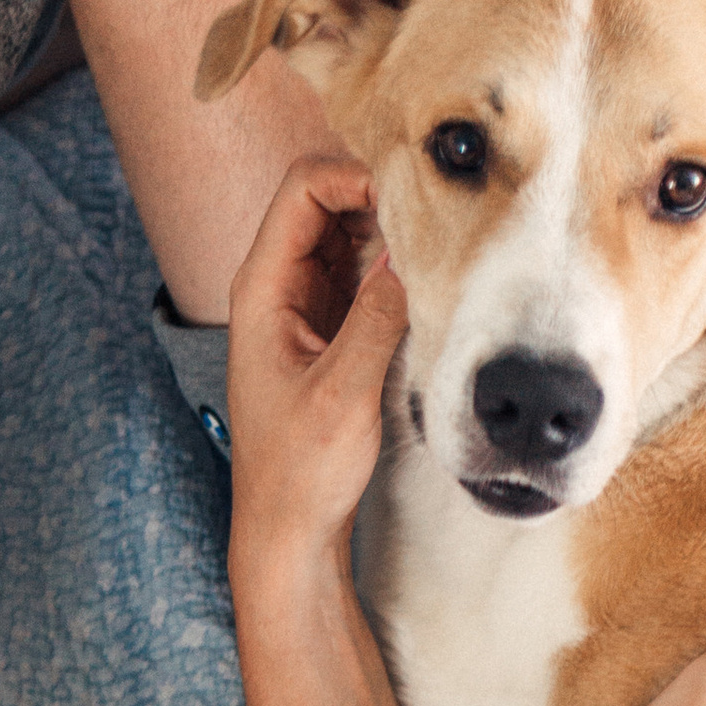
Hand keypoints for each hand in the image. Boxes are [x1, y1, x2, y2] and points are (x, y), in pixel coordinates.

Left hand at [224, 154, 408, 575]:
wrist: (287, 529)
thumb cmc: (298, 471)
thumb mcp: (344, 393)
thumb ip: (378, 318)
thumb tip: (417, 253)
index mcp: (262, 289)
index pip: (303, 188)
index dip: (356, 176)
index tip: (412, 193)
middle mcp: (279, 286)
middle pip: (329, 200)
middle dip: (382, 196)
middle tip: (441, 213)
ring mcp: (306, 305)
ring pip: (351, 235)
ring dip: (393, 231)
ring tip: (443, 241)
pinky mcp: (332, 329)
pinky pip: (364, 273)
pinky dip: (395, 266)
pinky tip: (430, 279)